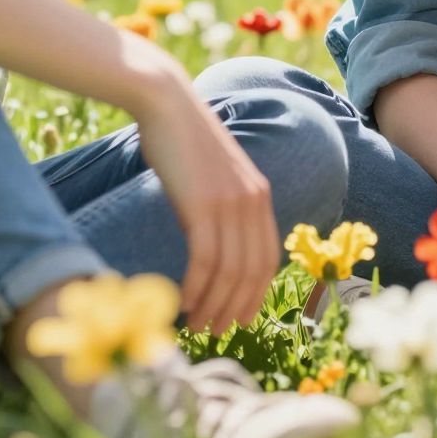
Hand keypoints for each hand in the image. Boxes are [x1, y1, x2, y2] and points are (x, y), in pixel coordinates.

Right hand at [132, 72, 280, 333]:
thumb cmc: (183, 142)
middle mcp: (253, 201)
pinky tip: (183, 303)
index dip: (256, 294)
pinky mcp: (204, 205)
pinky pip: (205, 260)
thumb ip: (223, 207)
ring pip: (230, 272)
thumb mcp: (215, 178)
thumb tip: (213, 246)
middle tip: (217, 333)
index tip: (241, 318)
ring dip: (214, 305)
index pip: (268, 258)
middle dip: (237, 308)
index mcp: (261, 196)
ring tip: (197, 326)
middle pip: (252, 271)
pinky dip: (196, 287)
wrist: (168, 104)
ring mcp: (231, 203)